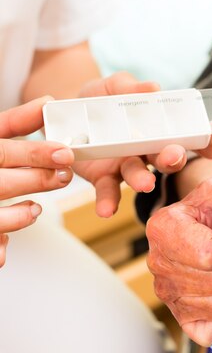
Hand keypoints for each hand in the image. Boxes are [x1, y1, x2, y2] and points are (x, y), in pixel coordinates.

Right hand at [0, 97, 75, 265]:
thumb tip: (48, 103)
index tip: (64, 153)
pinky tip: (5, 248)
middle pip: (1, 182)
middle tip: (63, 177)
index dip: (35, 153)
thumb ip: (16, 121)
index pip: (3, 150)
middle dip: (37, 180)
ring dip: (18, 216)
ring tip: (35, 209)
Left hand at [75, 73, 211, 216]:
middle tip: (175, 154)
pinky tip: (106, 210)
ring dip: (144, 180)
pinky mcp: (103, 177)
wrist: (64, 116)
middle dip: (174, 156)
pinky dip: (108, 202)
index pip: (191, 135)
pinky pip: (109, 191)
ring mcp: (127, 166)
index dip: (207, 136)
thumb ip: (129, 85)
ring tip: (145, 183)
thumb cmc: (99, 100)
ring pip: (140, 175)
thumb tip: (153, 87)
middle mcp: (148, 150)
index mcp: (159, 127)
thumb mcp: (111, 86)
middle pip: (168, 157)